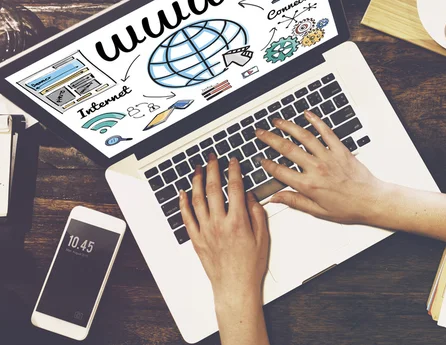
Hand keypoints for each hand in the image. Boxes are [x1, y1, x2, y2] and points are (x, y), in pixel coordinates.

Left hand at [179, 154, 268, 306]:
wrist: (235, 287)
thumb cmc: (250, 266)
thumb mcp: (263, 237)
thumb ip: (256, 214)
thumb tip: (250, 196)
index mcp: (238, 221)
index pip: (235, 188)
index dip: (234, 171)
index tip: (233, 161)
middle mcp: (219, 224)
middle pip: (214, 189)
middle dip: (213, 169)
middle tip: (212, 158)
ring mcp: (206, 231)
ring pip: (197, 200)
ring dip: (197, 181)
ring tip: (198, 169)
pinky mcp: (197, 239)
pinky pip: (187, 217)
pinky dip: (183, 203)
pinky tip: (182, 193)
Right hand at [255, 109, 392, 224]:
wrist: (371, 200)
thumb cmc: (348, 207)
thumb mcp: (318, 211)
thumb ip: (295, 202)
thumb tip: (276, 198)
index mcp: (309, 185)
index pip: (280, 171)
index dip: (267, 164)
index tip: (259, 159)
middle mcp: (316, 168)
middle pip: (287, 149)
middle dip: (270, 139)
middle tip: (259, 132)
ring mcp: (328, 156)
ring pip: (304, 136)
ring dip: (288, 126)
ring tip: (277, 121)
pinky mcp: (340, 149)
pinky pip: (326, 131)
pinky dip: (316, 121)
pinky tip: (307, 114)